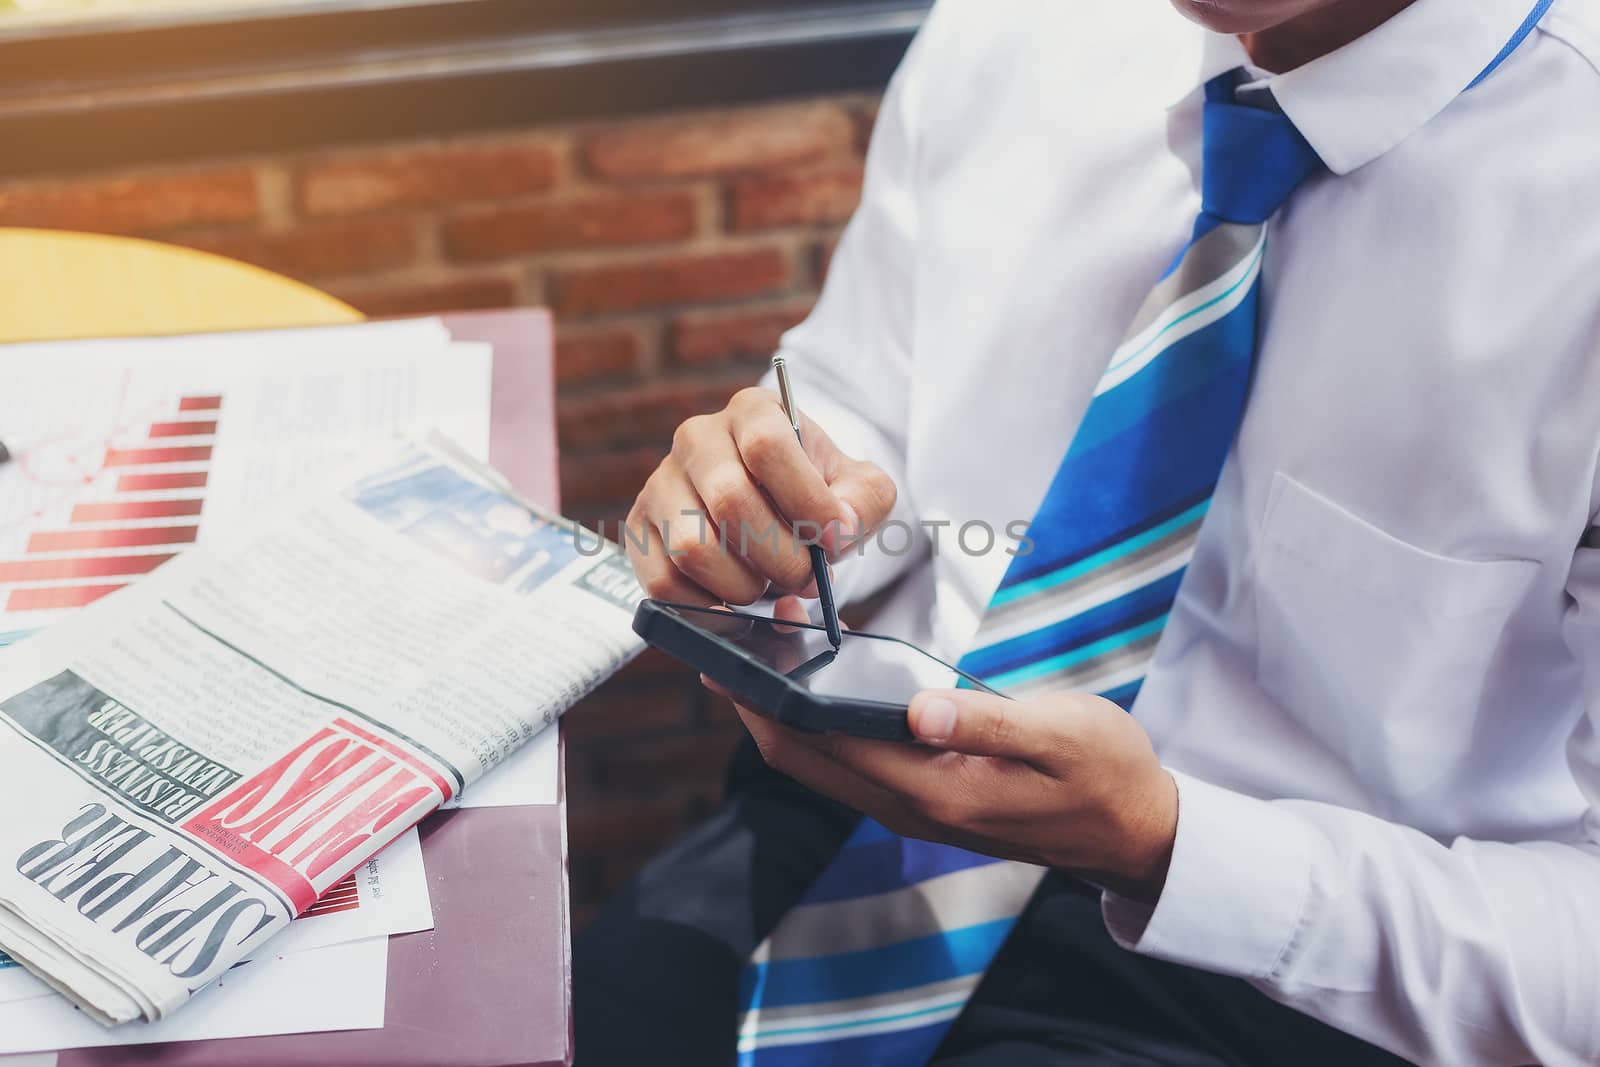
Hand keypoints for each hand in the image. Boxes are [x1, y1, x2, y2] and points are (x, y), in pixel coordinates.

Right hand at [627, 386, 896, 606]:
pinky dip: (706, 606)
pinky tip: (733, 601)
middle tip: (804, 576)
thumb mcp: (856, 487)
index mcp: (753, 412)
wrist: (772, 505)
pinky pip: (663, 582)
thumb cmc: (815, 493)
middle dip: (780, 556)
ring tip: (766, 583)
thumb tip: (836, 532)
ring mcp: (661, 483)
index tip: (835, 539)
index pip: (768, 446)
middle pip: (730, 501)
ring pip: (692, 547)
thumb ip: (863, 503)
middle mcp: (697, 438)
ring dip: (743, 585)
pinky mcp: (640, 530)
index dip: (806, 502)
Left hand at [727, 657, 1178, 902]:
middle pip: (805, 763)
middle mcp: (912, 808)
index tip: (730, 659)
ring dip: (784, 718)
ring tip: (761, 655)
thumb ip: (987, 721)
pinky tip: (816, 687)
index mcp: (937, 791)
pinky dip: (819, 728)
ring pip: (823, 767)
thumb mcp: (1059, 734)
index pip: (824, 749)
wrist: (1136, 831)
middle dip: (755, 709)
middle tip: (721, 651)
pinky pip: (851, 765)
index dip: (768, 705)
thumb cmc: (1105, 772)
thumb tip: (917, 708)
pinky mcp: (926, 798)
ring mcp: (916, 808)